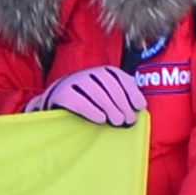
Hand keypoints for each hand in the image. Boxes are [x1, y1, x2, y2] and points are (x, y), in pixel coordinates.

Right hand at [30, 62, 145, 128]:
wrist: (55, 105)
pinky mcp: (61, 94)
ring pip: (95, 91)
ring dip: (110, 107)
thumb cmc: (89, 105)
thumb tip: (140, 106)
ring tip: (118, 122)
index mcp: (101, 72)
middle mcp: (87, 73)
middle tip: (129, 120)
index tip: (139, 106)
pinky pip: (78, 100)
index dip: (131, 91)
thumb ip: (121, 98)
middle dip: (122, 103)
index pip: (118, 76)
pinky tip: (100, 119)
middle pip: (108, 84)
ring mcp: (73, 82)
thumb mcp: (106, 97)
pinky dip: (91, 110)